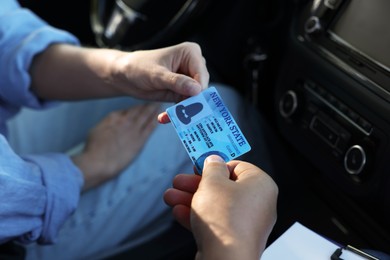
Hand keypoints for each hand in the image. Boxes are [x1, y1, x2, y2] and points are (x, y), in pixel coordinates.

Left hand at [30, 42, 208, 105]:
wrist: (116, 73)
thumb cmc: (131, 68)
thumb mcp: (153, 76)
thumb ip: (176, 84)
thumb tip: (197, 91)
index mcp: (189, 53)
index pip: (204, 75)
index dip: (199, 92)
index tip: (190, 106)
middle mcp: (189, 63)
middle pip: (201, 88)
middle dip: (191, 104)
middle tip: (179, 116)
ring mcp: (183, 77)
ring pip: (194, 99)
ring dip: (183, 111)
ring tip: (167, 117)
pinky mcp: (176, 89)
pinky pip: (184, 104)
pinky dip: (177, 112)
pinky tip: (165, 117)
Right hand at [72, 103, 159, 190]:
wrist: (98, 161)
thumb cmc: (93, 149)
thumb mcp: (96, 131)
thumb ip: (106, 125)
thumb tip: (111, 125)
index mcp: (113, 117)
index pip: (128, 110)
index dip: (135, 108)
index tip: (141, 107)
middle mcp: (125, 120)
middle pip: (139, 109)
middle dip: (147, 105)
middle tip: (155, 100)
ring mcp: (133, 129)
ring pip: (146, 115)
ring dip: (154, 109)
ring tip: (160, 104)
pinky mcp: (140, 140)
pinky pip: (150, 127)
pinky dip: (156, 120)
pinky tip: (161, 117)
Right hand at [164, 155, 277, 259]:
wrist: (226, 259)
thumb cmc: (225, 219)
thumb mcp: (212, 182)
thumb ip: (212, 167)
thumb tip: (214, 160)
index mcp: (261, 184)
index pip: (238, 166)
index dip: (216, 164)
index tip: (200, 165)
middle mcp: (259, 203)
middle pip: (223, 187)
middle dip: (196, 184)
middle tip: (180, 181)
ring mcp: (248, 223)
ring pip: (216, 205)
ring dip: (192, 199)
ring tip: (171, 196)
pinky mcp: (236, 239)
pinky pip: (217, 222)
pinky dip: (199, 216)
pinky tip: (179, 212)